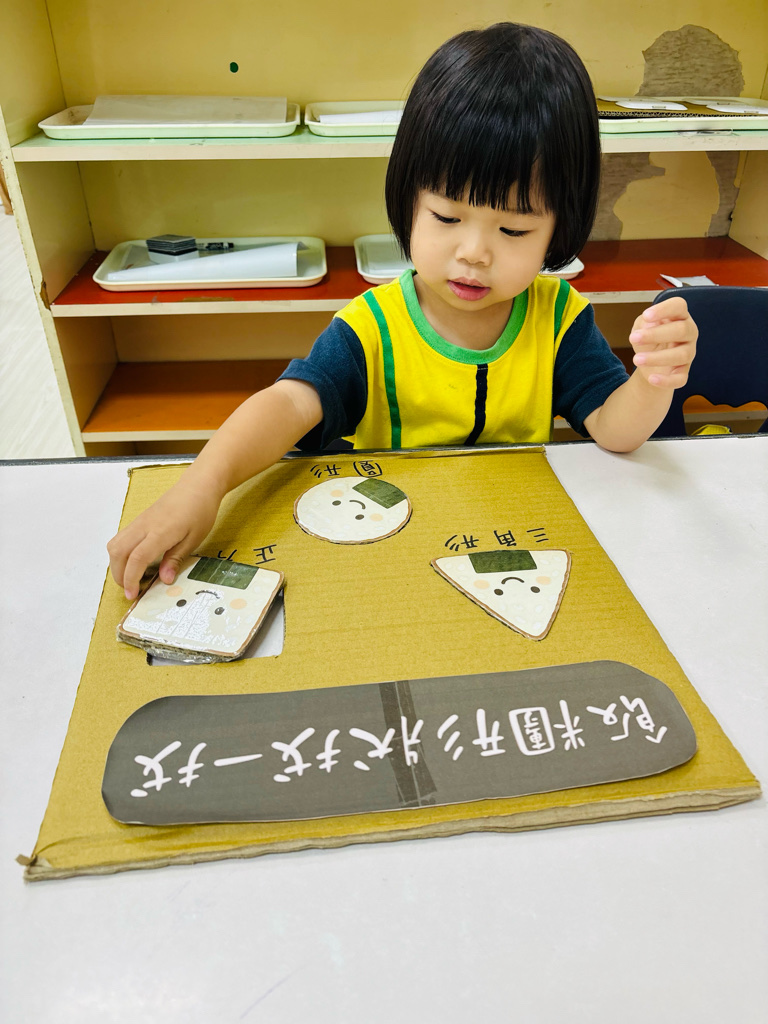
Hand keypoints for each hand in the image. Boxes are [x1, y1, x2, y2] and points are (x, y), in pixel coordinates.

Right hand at [107, 479, 221, 600]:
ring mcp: (139, 521)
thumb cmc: (201, 510)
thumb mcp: (194, 539)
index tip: (132, 595)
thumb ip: (175, 559)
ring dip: (117, 564)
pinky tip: (135, 561)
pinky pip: (122, 537)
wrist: (198, 484)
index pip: (136, 558)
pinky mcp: (140, 520)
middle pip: (117, 552)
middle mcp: (144, 526)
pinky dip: (121, 553)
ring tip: (131, 577)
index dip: (131, 579)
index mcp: (160, 532)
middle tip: (131, 589)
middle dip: (119, 575)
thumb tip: (164, 580)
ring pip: (115, 544)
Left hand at [629, 296, 697, 387]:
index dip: (664, 309)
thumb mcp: (642, 326)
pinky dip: (666, 380)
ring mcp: (688, 353)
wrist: (649, 363)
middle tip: (633, 338)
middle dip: (656, 334)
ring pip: (682, 355)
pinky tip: (652, 378)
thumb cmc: (648, 339)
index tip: (646, 315)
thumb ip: (645, 323)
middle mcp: (688, 333)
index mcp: (679, 316)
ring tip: (636, 359)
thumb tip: (649, 325)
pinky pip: (681, 378)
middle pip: (681, 330)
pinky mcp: (683, 372)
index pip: (679, 306)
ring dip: (657, 357)